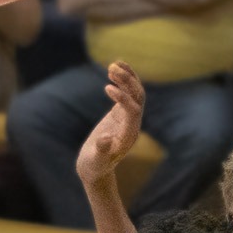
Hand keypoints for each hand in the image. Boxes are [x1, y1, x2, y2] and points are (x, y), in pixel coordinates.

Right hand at [76, 62, 144, 187]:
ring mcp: (128, 118)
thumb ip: (101, 151)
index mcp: (129, 135)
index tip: (107, 87)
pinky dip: (122, 80)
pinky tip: (113, 69)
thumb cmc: (94, 166)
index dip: (123, 98)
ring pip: (134, 93)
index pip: (133, 111)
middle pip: (138, 98)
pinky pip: (127, 93)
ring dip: (127, 77)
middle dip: (128, 82)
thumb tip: (104, 139)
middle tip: (112, 67)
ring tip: (113, 64)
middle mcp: (133, 124)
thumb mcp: (95, 160)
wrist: (95, 167)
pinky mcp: (121, 113)